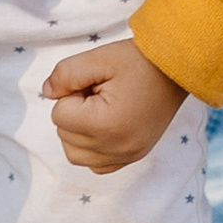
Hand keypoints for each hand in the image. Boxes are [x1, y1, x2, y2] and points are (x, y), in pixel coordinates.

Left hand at [44, 35, 191, 173]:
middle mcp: (117, 148)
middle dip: (75, 112)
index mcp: (107, 125)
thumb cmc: (138, 61)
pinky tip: (106, 125)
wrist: (175, 69)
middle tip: (100, 93)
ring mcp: (127, 156)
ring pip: (74, 153)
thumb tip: (47, 92)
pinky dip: (92, 148)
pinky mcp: (133, 157)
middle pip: (65, 135)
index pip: (59, 116)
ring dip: (78, 131)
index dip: (71, 94)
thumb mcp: (99, 57)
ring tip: (102, 108)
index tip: (95, 83)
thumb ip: (65, 74)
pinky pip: (95, 164)